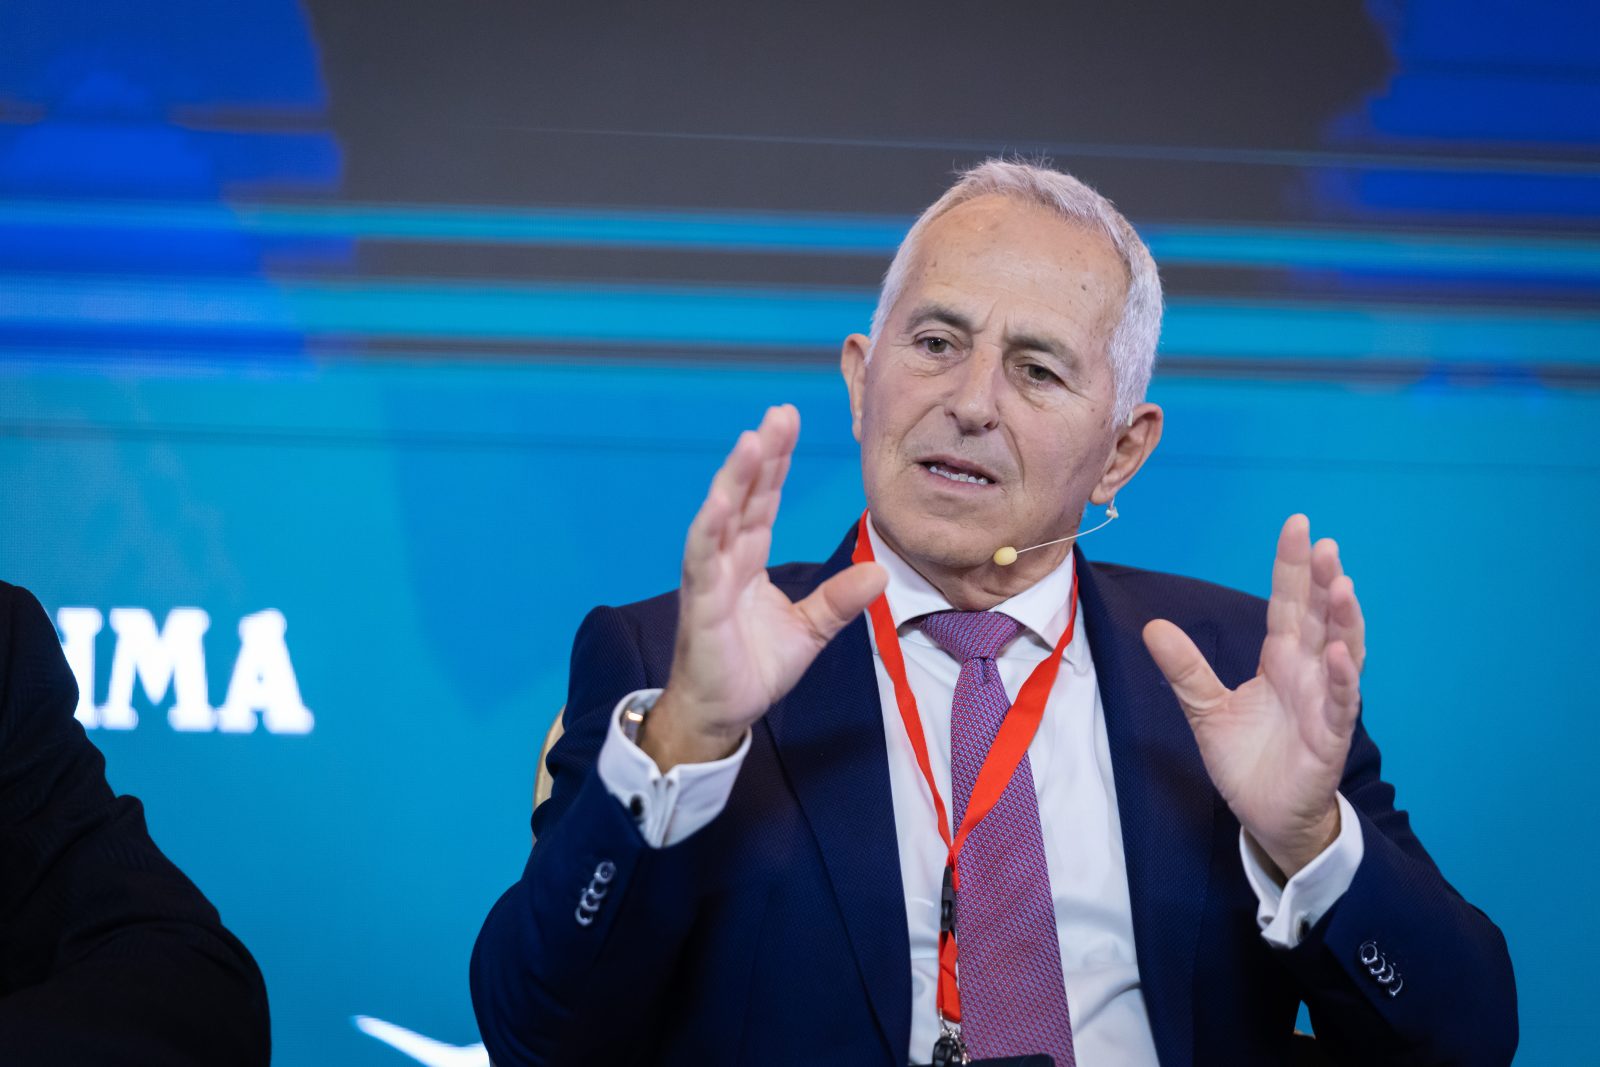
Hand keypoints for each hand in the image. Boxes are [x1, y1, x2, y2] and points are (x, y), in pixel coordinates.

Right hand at [644, 405, 887, 772]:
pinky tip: (723, 498)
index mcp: (748, 559)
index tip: (788, 421)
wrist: (722, 714)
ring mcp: (710, 577)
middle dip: (761, 453)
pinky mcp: (701, 603)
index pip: (764, 500)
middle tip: (780, 413)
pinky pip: (702, 557)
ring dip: (735, 477)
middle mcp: (726, 559)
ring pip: (721, 515)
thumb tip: (881, 570)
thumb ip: (840, 599)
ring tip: (753, 440)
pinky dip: (710, 526)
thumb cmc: (752, 668)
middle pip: (744, 494)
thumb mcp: (811, 630)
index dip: (775, 461)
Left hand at [1142, 515, 1365, 878]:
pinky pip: (1341, 703)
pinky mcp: (1331, 737)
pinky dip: (1344, 679)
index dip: (1291, 566)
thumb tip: (1153, 627)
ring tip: (1340, 584)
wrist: (1265, 815)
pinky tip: (1342, 654)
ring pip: (1342, 651)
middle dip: (1322, 581)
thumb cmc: (1247, 758)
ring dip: (1343, 619)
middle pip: (1319, 617)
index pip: (1287, 603)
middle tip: (1324, 543)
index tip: (1296, 525)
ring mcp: (1324, 701)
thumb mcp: (1206, 709)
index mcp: (1281, 659)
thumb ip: (1185, 669)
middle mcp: (1308, 672)